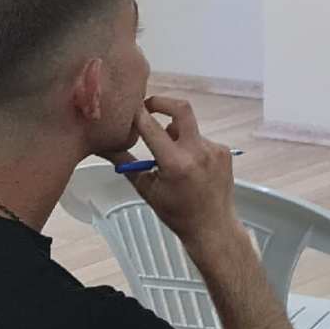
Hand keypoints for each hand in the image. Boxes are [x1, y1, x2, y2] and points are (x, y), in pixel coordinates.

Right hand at [101, 95, 240, 251]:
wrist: (213, 226)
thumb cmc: (177, 212)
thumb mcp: (147, 190)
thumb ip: (127, 165)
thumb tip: (105, 147)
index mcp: (176, 163)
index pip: (152, 128)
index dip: (138, 114)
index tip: (129, 107)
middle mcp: (198, 151)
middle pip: (182, 108)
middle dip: (162, 102)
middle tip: (148, 105)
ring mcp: (215, 149)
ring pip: (188, 129)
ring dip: (175, 134)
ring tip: (170, 158)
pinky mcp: (224, 151)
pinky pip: (201, 139)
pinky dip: (189, 146)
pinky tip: (189, 167)